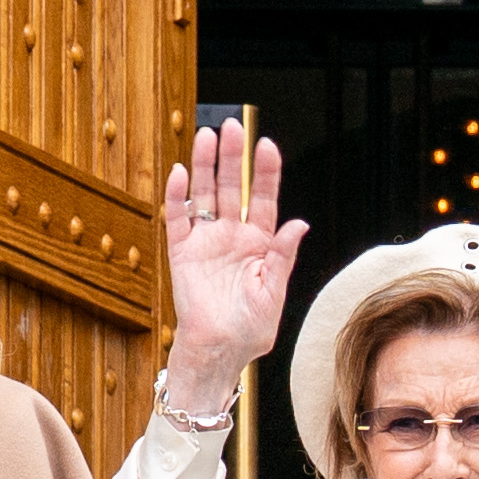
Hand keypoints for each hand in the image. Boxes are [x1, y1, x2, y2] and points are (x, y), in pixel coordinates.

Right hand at [158, 116, 305, 394]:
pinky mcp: (182, 252)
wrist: (219, 351)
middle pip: (232, 188)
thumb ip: (283, 256)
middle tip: (232, 127)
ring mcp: (206, 241)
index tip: (268, 146)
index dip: (266, 173)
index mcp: (260, 244)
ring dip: (205, 166)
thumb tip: (300, 223)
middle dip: (233, 158)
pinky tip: (182, 173)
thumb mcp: (274, 292)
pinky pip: (178, 219)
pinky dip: (178, 196)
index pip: (265, 199)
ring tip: (207, 137)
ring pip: (205, 195)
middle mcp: (232, 236)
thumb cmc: (250, 329)